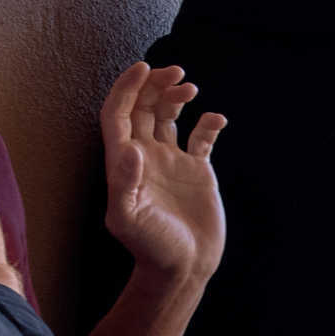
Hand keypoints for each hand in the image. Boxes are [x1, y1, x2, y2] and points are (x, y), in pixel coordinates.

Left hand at [100, 62, 227, 282]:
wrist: (184, 267)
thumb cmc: (152, 247)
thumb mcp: (129, 219)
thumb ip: (125, 183)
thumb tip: (132, 149)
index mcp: (125, 162)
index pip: (118, 114)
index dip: (127, 88)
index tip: (144, 68)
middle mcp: (146, 156)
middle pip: (143, 108)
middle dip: (155, 85)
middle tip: (176, 72)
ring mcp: (171, 161)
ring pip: (169, 116)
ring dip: (176, 96)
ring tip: (190, 87)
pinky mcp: (196, 170)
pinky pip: (201, 137)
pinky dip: (208, 123)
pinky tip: (216, 119)